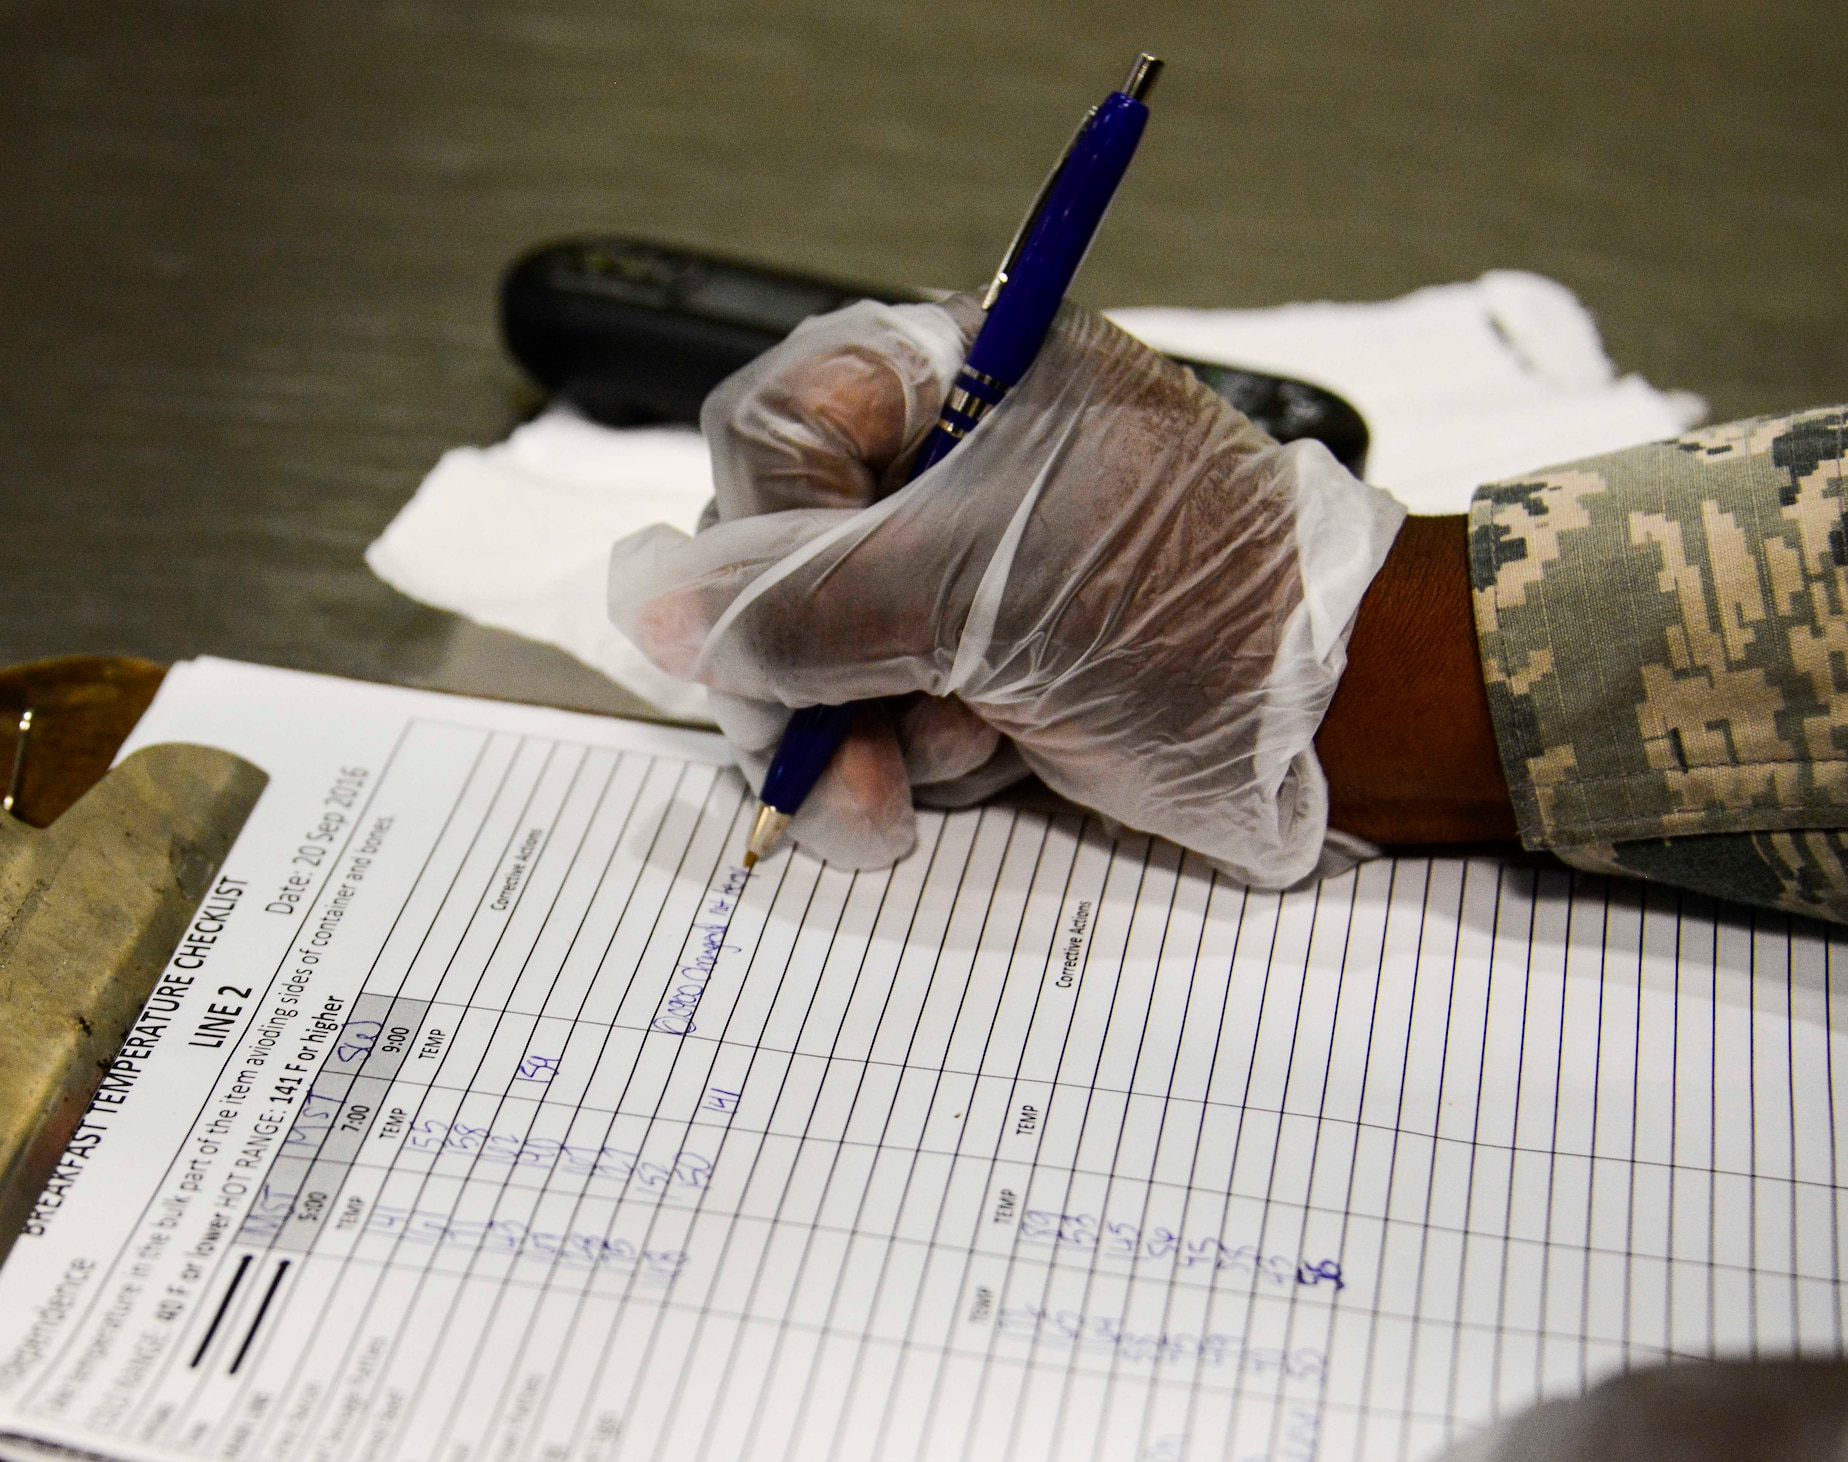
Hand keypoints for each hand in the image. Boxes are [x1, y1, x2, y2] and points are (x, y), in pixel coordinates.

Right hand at [610, 296, 1404, 884]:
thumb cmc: (1193, 610)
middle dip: (800, 671)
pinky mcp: (974, 659)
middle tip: (828, 762)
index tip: (804, 624)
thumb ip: (811, 600)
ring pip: (814, 654)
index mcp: (958, 375)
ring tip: (936, 770)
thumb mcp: (988, 590)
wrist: (1339, 723)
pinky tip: (996, 756)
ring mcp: (955, 568)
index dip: (765, 535)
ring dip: (856, 734)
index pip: (775, 427)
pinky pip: (877, 711)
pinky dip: (918, 756)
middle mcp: (942, 461)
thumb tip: (655, 613)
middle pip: (774, 555)